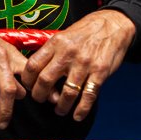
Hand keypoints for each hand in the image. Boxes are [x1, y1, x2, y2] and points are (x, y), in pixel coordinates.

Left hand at [20, 9, 134, 120]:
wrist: (112, 24)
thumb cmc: (86, 31)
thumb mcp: (64, 35)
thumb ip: (51, 51)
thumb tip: (34, 69)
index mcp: (56, 43)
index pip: (33, 65)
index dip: (27, 80)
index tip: (29, 87)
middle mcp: (68, 53)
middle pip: (45, 81)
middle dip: (40, 96)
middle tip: (41, 100)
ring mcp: (84, 64)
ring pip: (67, 93)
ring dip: (61, 106)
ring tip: (60, 110)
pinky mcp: (100, 72)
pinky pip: (88, 95)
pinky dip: (82, 109)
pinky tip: (77, 115)